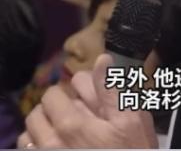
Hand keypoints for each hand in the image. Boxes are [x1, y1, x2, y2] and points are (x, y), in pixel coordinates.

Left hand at [21, 54, 157, 148]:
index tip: (88, 97)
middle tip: (76, 111)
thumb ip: (112, 90)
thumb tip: (102, 60)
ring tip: (61, 128)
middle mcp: (53, 141)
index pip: (58, 90)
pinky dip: (37, 142)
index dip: (76, 88)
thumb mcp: (131, 121)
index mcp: (73, 124)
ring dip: (43, 123)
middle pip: (42, 107)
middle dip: (57, 103)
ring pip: (31, 129)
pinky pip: (28, 148)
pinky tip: (54, 143)